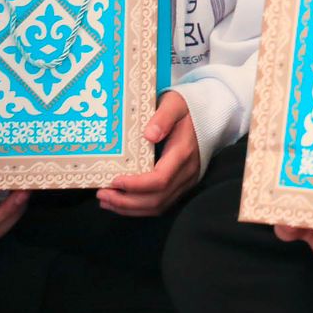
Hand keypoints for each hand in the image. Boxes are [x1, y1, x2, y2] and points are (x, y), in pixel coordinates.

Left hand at [98, 90, 199, 216]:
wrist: (209, 115)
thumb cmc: (187, 108)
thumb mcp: (175, 103)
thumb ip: (163, 117)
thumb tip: (149, 135)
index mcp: (183, 153)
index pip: (160, 179)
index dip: (136, 185)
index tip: (114, 180)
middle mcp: (187, 172)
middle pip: (157, 199)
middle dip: (126, 201)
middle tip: (102, 194)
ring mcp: (186, 181)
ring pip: (158, 206)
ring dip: (130, 208)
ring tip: (107, 201)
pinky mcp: (183, 185)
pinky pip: (161, 204)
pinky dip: (140, 207)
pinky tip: (123, 202)